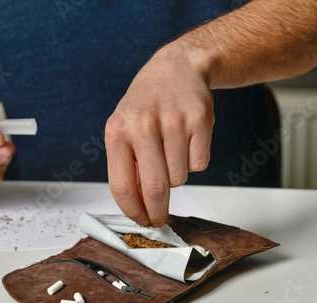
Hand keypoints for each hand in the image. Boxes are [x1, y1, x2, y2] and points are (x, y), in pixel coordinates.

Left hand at [105, 46, 214, 226]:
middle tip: (160, 217)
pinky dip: (193, 161)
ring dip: (176, 176)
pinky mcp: (199, 121)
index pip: (122, 185)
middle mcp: (143, 126)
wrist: (177, 68)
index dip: (133, 210)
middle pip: (154, 188)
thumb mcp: (124, 126)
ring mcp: (173, 122)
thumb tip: (138, 203)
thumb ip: (127, 163)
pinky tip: (186, 141)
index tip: (141, 220)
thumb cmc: (146, 103)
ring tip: (171, 151)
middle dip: (157, 210)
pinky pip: (199, 164)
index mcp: (118, 131)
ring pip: (179, 178)